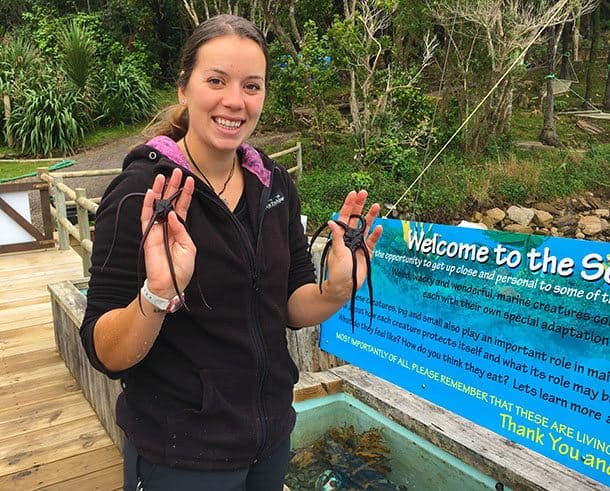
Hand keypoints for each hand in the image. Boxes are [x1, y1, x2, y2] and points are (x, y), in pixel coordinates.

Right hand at [141, 168, 196, 298]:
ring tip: (163, 176)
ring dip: (160, 191)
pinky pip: (146, 217)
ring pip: (157, 205)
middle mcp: (168, 226)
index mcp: (180, 228)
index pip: (183, 207)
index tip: (190, 180)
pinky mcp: (148, 235)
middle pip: (170, 202)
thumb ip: (181, 230)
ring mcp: (157, 229)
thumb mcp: (189, 248)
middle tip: (176, 171)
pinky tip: (152, 193)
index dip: (186, 194)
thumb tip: (174, 214)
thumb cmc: (181, 269)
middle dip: (173, 187)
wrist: (169, 283)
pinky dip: (148, 205)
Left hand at [324, 190, 381, 300]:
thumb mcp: (337, 253)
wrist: (345, 287)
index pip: (344, 217)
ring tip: (376, 205)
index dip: (348, 205)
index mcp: (340, 236)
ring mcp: (359, 244)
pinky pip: (373, 241)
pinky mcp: (367, 252)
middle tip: (364, 193)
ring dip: (370, 216)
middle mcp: (350, 238)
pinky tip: (380, 227)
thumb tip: (331, 222)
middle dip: (360, 205)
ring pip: (366, 226)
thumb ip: (337, 238)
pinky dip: (377, 234)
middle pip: (356, 218)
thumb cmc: (337, 272)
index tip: (353, 194)